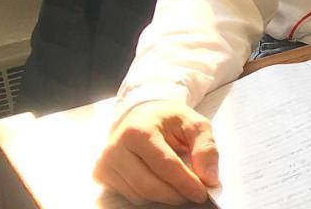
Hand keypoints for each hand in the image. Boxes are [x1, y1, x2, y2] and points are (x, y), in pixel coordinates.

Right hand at [94, 100, 218, 205]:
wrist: (140, 114)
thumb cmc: (168, 120)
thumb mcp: (193, 123)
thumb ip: (206, 147)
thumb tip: (209, 178)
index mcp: (138, 131)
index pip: (166, 166)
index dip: (186, 183)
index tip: (202, 193)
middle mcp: (115, 148)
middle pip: (149, 186)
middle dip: (175, 195)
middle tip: (193, 194)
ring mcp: (105, 162)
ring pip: (139, 195)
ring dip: (164, 196)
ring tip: (178, 185)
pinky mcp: (101, 174)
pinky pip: (129, 196)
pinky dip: (150, 195)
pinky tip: (160, 182)